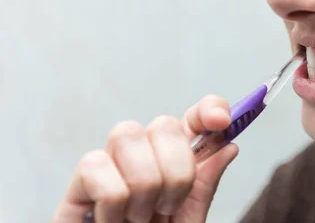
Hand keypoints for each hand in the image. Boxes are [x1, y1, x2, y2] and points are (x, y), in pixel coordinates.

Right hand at [52, 95, 238, 222]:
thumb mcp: (188, 222)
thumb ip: (204, 186)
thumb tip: (229, 146)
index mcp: (174, 163)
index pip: (193, 118)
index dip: (208, 109)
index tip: (222, 122)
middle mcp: (143, 157)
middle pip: (163, 123)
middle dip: (177, 168)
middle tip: (168, 207)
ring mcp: (110, 167)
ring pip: (128, 134)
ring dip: (144, 183)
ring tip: (138, 219)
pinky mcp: (78, 185)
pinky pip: (96, 165)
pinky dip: (113, 200)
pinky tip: (111, 222)